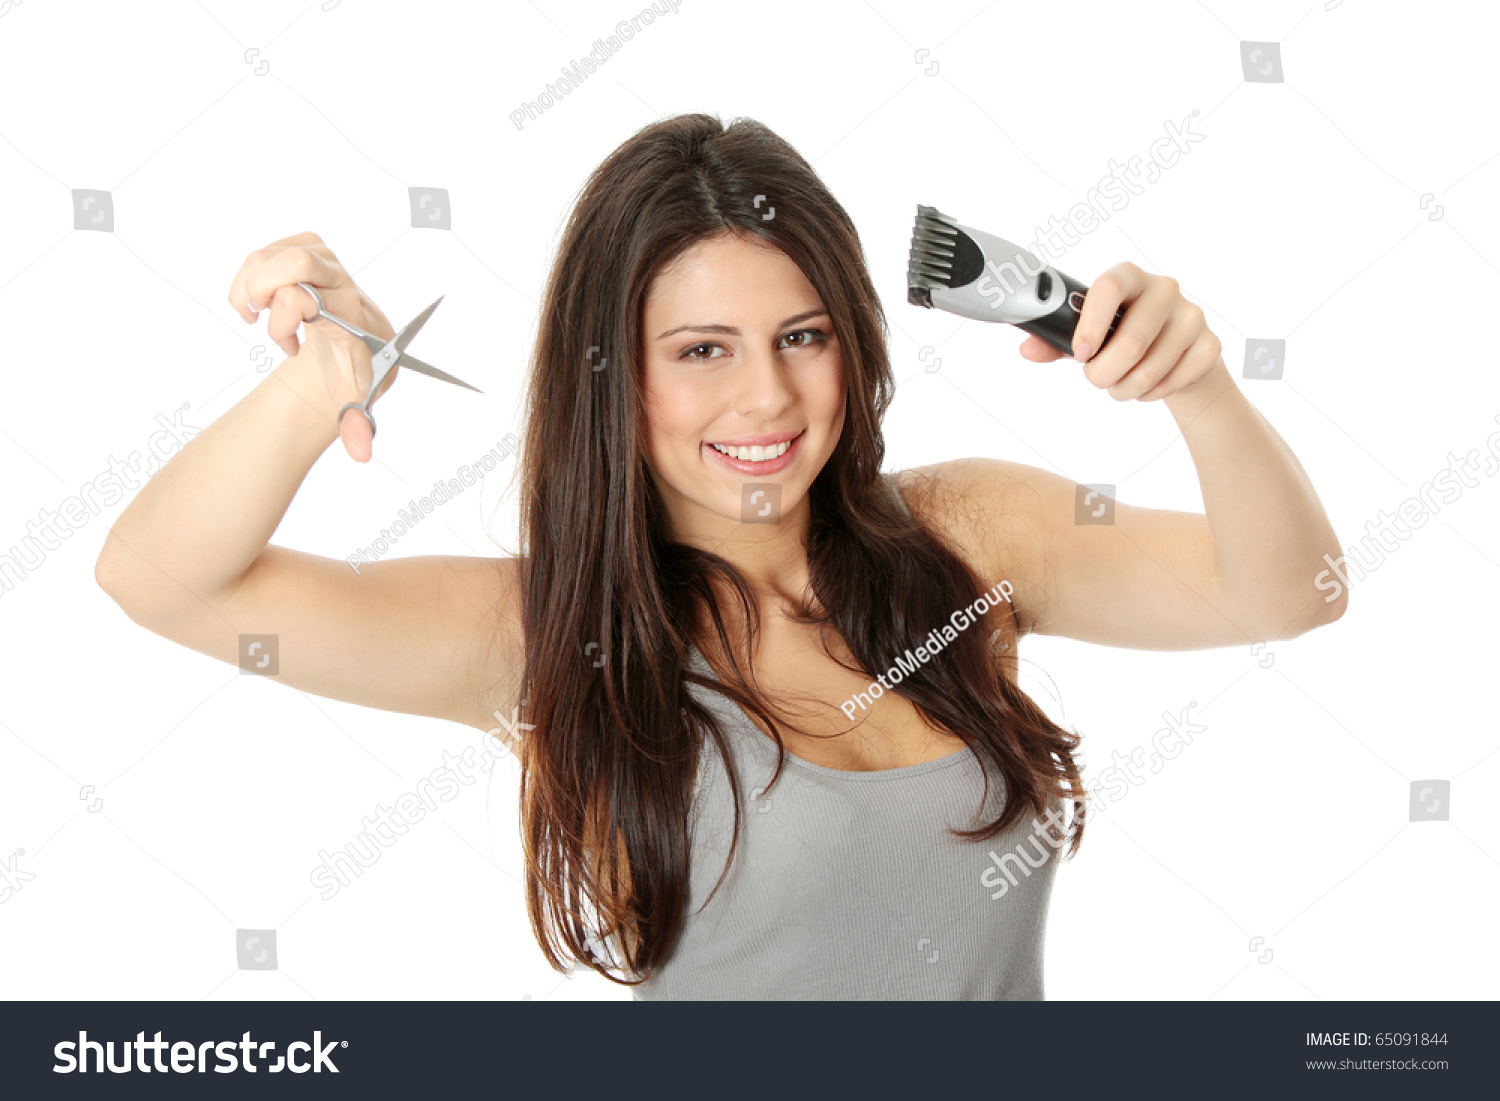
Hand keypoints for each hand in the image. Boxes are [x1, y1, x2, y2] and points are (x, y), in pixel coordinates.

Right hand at [228, 232, 397, 461]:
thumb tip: (360, 454)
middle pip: (300, 262)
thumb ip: (356, 425)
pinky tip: (256, 304)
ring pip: (275, 254)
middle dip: (266, 290)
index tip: (287, 348)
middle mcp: (346, 285)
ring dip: (253, 286)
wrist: (357, 348)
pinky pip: (268, 251)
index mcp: (356, 319)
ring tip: (256, 316)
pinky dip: (248, 277)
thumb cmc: (352, 373)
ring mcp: (328, 265)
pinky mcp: (309, 252)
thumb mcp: (352, 401)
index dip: (284, 321)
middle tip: (258, 317)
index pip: (316, 300)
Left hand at [1017, 261, 1224, 401]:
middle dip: (1104, 373)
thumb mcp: (1088, 337)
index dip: (1091, 323)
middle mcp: (1164, 289)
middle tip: (1096, 379)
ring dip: (1126, 389)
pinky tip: (1149, 385)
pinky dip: (1152, 394)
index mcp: (1128, 277)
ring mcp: (1191, 316)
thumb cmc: (1122, 336)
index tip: (1080, 353)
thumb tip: (1027, 349)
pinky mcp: (1210, 344)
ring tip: (1120, 385)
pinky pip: (1174, 381)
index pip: (1109, 285)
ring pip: (1151, 369)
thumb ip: (1056, 342)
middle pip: (1132, 341)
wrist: (1175, 353)